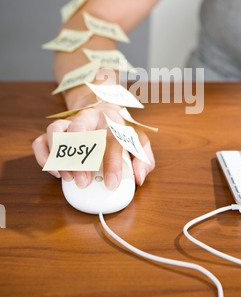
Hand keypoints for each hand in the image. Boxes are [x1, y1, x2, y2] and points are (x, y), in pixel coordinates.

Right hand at [32, 103, 154, 188]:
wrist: (103, 112)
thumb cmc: (120, 133)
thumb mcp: (138, 143)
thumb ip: (143, 160)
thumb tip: (138, 178)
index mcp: (112, 119)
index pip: (111, 138)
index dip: (111, 162)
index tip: (111, 183)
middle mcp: (88, 117)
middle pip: (80, 131)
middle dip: (81, 159)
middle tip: (84, 182)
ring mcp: (68, 123)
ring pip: (55, 131)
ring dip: (59, 156)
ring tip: (68, 177)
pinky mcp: (54, 132)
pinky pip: (40, 141)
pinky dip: (44, 157)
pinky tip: (55, 171)